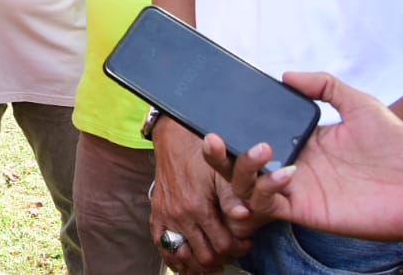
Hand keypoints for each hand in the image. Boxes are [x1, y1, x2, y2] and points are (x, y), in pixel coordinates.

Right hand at [150, 117, 251, 273]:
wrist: (175, 139)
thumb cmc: (202, 154)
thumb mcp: (222, 171)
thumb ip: (232, 195)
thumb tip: (244, 215)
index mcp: (197, 206)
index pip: (221, 245)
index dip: (238, 249)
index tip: (246, 243)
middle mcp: (178, 215)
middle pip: (204, 255)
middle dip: (222, 258)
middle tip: (233, 251)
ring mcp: (165, 216)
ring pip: (183, 256)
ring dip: (199, 263)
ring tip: (214, 260)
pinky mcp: (156, 213)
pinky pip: (162, 245)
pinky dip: (175, 258)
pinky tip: (187, 260)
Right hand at [204, 71, 402, 243]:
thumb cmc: (399, 147)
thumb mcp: (360, 104)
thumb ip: (325, 86)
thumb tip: (287, 75)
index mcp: (300, 141)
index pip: (253, 135)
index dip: (231, 129)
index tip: (216, 116)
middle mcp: (291, 166)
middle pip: (237, 164)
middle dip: (216, 155)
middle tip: (211, 137)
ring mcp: (295, 190)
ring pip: (244, 187)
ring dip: (241, 169)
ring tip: (261, 151)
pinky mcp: (304, 211)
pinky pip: (267, 206)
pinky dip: (265, 191)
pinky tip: (285, 174)